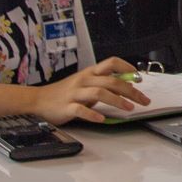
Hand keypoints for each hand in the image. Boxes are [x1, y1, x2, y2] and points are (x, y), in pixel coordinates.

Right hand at [35, 59, 151, 123]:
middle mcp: (84, 80)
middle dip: (130, 91)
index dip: (127, 68)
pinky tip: (102, 118)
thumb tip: (126, 86)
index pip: (111, 63)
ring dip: (116, 100)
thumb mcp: (85, 84)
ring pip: (99, 93)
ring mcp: (75, 93)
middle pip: (111, 81)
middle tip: (143, 100)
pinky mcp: (67, 107)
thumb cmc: (65, 93)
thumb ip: (103, 84)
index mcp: (90, 73)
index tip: (139, 77)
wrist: (38, 100)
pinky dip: (92, 114)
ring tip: (129, 108)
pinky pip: (81, 109)